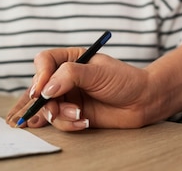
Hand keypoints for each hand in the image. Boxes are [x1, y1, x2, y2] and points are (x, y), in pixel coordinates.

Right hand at [6, 47, 150, 130]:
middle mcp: (65, 77)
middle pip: (39, 87)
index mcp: (70, 59)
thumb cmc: (124, 80)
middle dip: (43, 101)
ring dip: (58, 114)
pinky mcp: (72, 114)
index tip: (42, 89)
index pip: (44, 61)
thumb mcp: (97, 72)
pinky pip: (58, 121)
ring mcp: (68, 96)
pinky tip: (83, 122)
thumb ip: (70, 76)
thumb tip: (46, 89)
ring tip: (78, 114)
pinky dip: (67, 124)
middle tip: (49, 111)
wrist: (142, 101)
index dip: (40, 75)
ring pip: (46, 107)